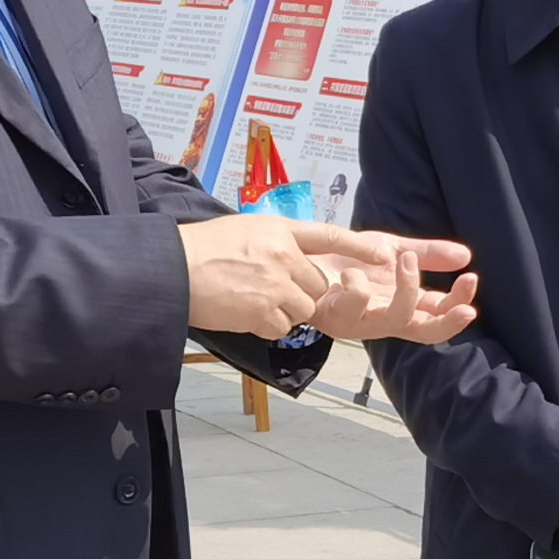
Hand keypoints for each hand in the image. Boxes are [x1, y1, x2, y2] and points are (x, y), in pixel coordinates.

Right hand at [180, 214, 349, 336]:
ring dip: (285, 312)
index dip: (359, 248)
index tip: (385, 255)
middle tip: (272, 291)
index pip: (330, 235)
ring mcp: (276, 285)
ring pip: (304, 310)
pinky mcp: (263, 312)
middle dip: (302, 294)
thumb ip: (274, 241)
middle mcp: (284, 256)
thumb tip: (291, 256)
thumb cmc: (202, 249)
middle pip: (318, 285)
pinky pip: (282, 328)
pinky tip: (244, 313)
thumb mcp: (244, 231)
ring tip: (253, 302)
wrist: (173, 269)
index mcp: (280, 231)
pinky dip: (267, 326)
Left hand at [296, 229, 482, 346]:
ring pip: (397, 319)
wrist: (303, 253)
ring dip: (408, 288)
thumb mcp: (393, 248)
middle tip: (467, 300)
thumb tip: (467, 256)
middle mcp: (384, 318)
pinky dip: (360, 284)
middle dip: (449, 318)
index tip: (471, 279)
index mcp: (402, 304)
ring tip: (404, 259)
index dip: (458, 305)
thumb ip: (428, 254)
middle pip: (426, 332)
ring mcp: (361, 321)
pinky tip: (352, 272)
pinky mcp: (334, 317)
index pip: (437, 315)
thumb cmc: (347, 257)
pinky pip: (356, 305)